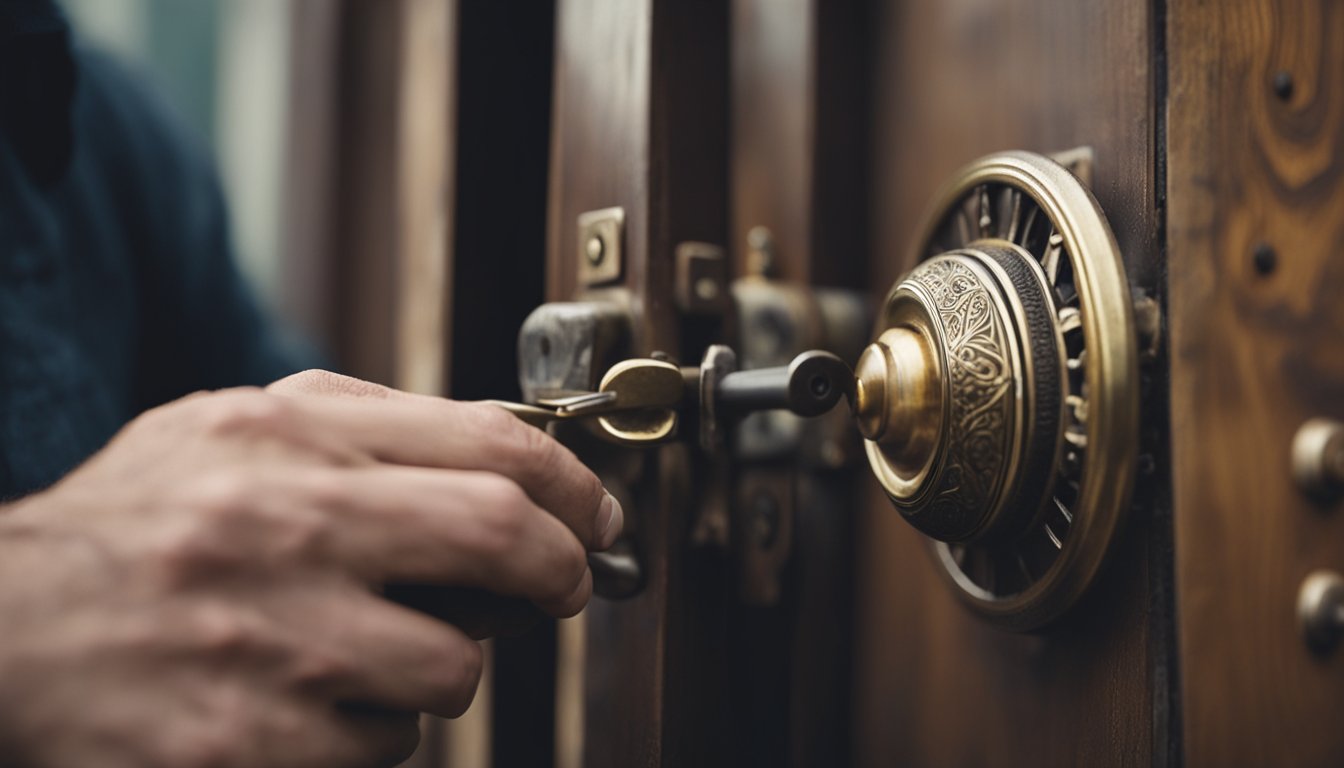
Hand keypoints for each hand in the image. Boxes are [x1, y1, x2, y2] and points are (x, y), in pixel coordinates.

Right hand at [0, 370, 620, 767]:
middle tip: (561, 586)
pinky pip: (380, 747)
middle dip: (558, 570)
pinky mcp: (255, 745)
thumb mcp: (230, 429)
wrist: (1, 630)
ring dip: (438, 671)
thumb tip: (495, 451)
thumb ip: (358, 426)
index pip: (492, 445)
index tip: (594, 515)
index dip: (573, 484)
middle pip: (502, 540)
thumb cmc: (132, 526)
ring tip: (362, 654)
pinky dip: (365, 731)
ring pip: (450, 672)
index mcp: (291, 441)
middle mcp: (288, 530)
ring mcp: (275, 644)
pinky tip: (301, 704)